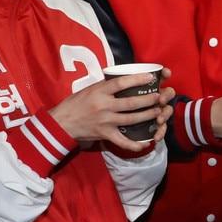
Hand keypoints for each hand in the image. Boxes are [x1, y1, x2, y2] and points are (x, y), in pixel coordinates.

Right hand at [48, 70, 172, 151]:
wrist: (62, 122)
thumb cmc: (76, 103)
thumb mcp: (90, 89)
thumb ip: (106, 86)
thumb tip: (125, 79)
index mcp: (99, 91)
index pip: (121, 83)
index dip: (137, 80)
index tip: (151, 77)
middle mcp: (104, 106)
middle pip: (131, 103)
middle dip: (148, 100)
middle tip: (159, 97)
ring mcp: (105, 121)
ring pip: (131, 119)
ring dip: (147, 116)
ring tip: (158, 112)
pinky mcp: (105, 134)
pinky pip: (122, 141)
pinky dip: (134, 144)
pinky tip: (146, 143)